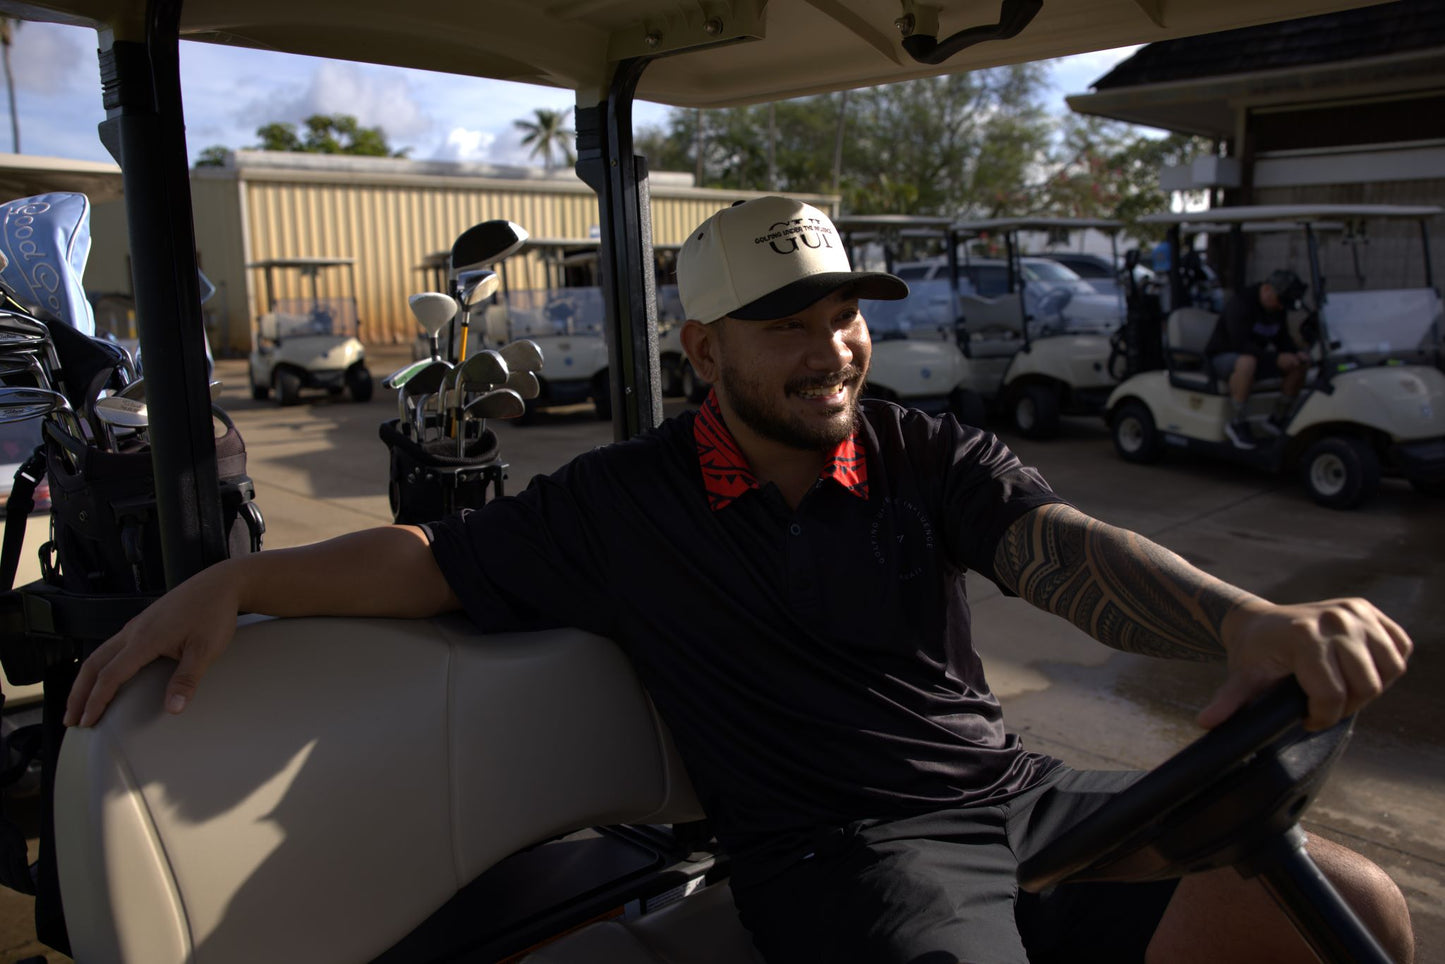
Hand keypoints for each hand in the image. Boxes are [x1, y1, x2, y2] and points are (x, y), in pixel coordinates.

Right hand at [64, 560, 244, 727]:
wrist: (221, 584)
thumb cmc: (214, 614)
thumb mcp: (206, 650)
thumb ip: (187, 680)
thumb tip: (173, 709)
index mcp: (145, 639)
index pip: (110, 675)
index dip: (96, 701)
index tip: (87, 722)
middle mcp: (133, 631)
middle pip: (93, 664)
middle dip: (78, 694)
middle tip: (70, 719)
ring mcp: (137, 625)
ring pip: (99, 654)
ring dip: (85, 680)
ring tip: (79, 703)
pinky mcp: (143, 623)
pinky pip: (112, 646)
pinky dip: (99, 666)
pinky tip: (103, 676)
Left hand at [1198, 598, 1411, 730]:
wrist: (1259, 622)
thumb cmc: (1253, 654)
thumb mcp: (1242, 678)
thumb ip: (1230, 701)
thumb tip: (1205, 723)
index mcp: (1304, 636)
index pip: (1332, 694)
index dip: (1321, 717)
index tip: (1307, 718)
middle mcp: (1335, 619)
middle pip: (1366, 686)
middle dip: (1346, 705)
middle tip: (1323, 704)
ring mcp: (1355, 611)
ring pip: (1390, 670)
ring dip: (1370, 687)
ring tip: (1341, 688)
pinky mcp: (1368, 609)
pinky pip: (1400, 648)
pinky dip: (1388, 665)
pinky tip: (1360, 669)